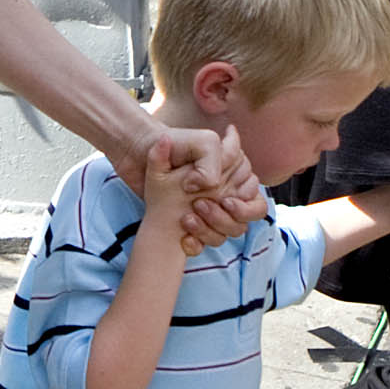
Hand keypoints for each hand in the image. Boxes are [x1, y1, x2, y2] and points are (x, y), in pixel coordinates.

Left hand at [110, 118, 264, 252]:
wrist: (137, 154)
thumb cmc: (171, 145)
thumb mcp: (201, 144)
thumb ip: (216, 161)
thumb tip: (212, 186)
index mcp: (231, 175)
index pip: (252, 195)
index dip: (243, 201)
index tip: (224, 198)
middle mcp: (222, 194)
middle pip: (242, 219)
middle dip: (226, 218)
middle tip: (199, 205)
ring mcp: (208, 210)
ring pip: (227, 233)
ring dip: (210, 229)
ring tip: (187, 218)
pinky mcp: (192, 224)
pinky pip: (204, 244)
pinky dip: (195, 243)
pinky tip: (183, 236)